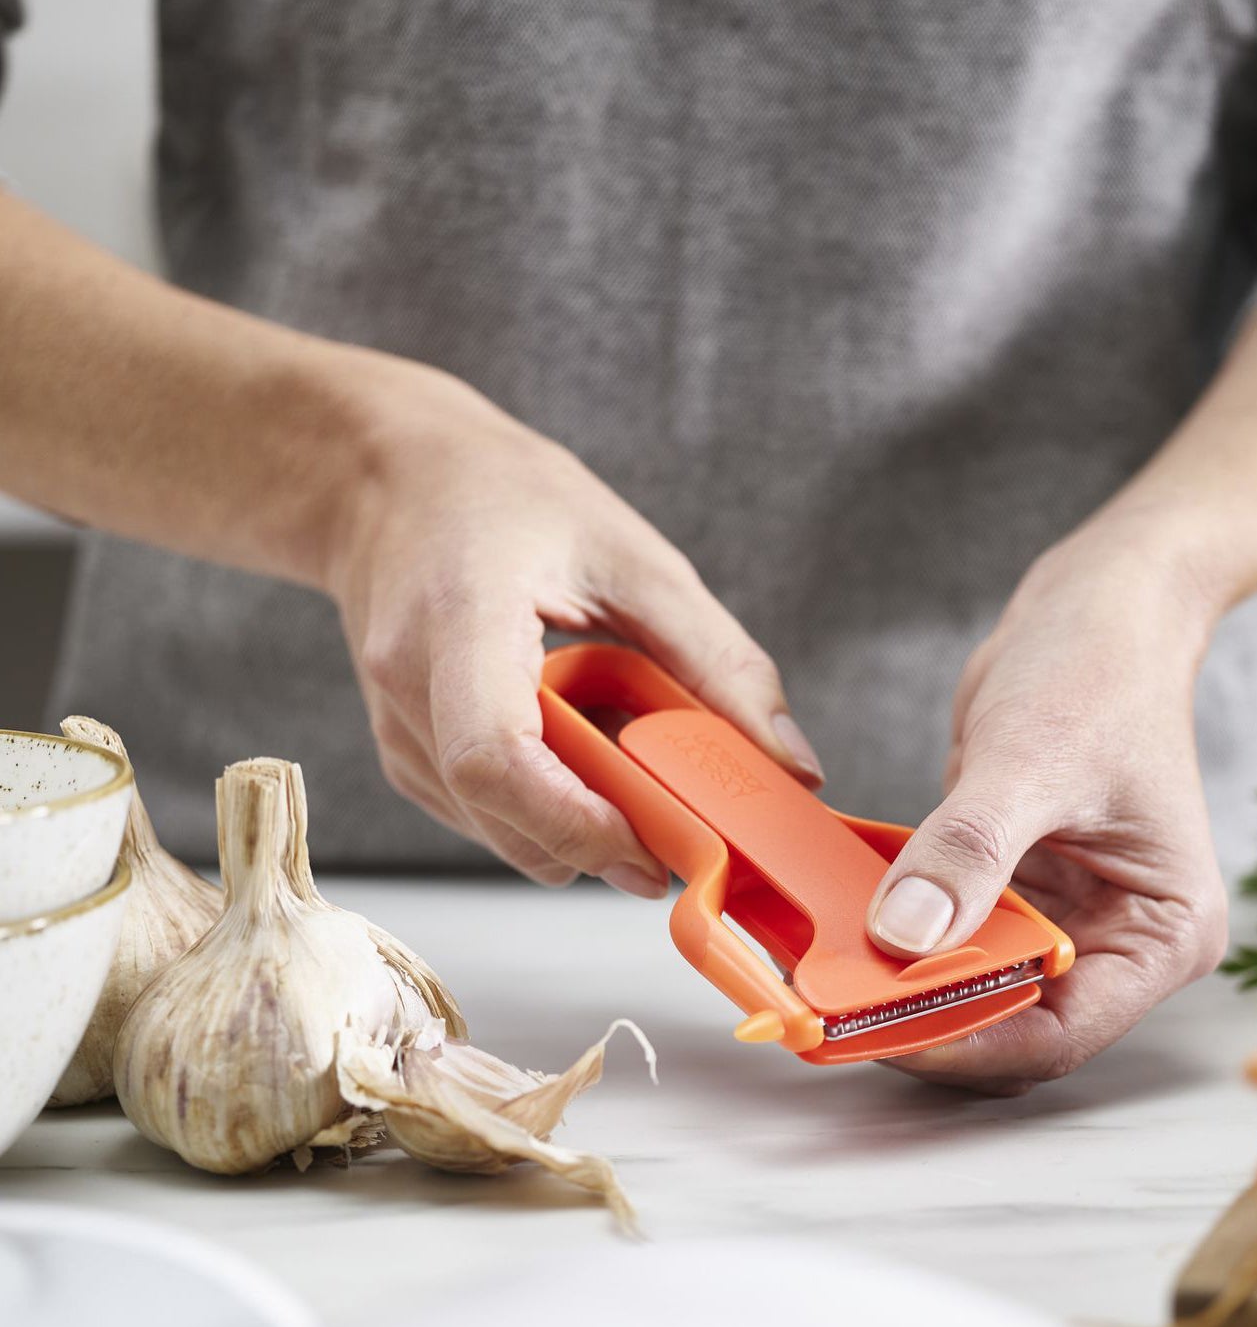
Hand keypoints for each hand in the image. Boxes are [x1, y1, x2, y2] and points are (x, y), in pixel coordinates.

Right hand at [321, 367, 821, 886]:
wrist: (390, 479)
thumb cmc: (510, 500)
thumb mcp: (639, 559)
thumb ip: (721, 663)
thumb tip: (795, 766)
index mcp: (462, 616)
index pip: (495, 756)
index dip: (575, 821)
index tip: (653, 847)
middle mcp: (409, 680)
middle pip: (499, 811)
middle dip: (598, 842)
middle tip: (680, 840)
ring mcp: (395, 724)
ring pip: (495, 830)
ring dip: (577, 829)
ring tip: (632, 771)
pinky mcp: (404, 751)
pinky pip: (484, 816)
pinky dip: (547, 812)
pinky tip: (584, 760)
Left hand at [867, 512, 1229, 1092]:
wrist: (1097, 613)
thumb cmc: (1099, 673)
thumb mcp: (1030, 760)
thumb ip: (968, 851)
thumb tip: (905, 936)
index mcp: (1165, 935)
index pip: (1062, 1034)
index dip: (970, 1044)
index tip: (881, 1031)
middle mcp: (1123, 946)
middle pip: (1016, 1031)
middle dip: (928, 1026)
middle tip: (833, 1013)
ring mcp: (1070, 927)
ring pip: (978, 997)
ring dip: (906, 993)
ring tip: (826, 982)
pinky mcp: (1019, 899)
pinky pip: (954, 947)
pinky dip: (902, 947)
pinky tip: (841, 935)